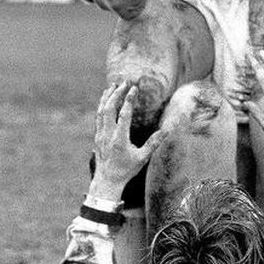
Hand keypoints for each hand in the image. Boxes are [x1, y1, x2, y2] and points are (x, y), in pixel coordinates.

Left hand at [89, 83, 165, 198]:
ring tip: (113, 85)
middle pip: (109, 108)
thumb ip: (153, 143)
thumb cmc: (126, 170)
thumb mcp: (142, 158)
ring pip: (101, 111)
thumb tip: (166, 130)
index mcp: (119, 139)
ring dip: (107, 97)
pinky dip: (102, 105)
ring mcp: (100, 134)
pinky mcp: (97, 136)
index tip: (134, 88)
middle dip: (117, 93)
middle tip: (125, 82)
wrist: (107, 181)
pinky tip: (106, 99)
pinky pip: (98, 116)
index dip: (129, 100)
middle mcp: (108, 135)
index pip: (123, 115)